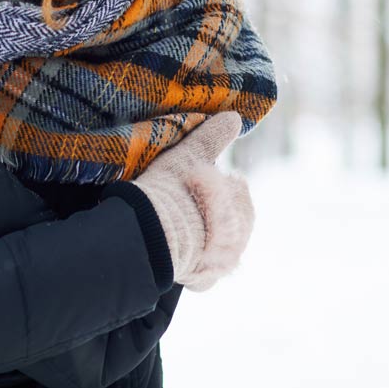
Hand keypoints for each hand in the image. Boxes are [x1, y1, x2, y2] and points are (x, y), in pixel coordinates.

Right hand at [132, 112, 253, 290]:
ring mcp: (223, 263)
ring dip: (202, 238)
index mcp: (243, 206)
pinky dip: (192, 264)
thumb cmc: (174, 190)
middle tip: (184, 202)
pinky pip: (201, 273)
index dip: (215, 183)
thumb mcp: (191, 155)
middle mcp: (241, 238)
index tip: (195, 179)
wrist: (155, 234)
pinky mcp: (204, 281)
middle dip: (212, 213)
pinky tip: (176, 252)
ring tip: (177, 225)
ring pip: (217, 248)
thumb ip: (213, 136)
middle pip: (229, 220)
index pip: (236, 189)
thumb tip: (234, 116)